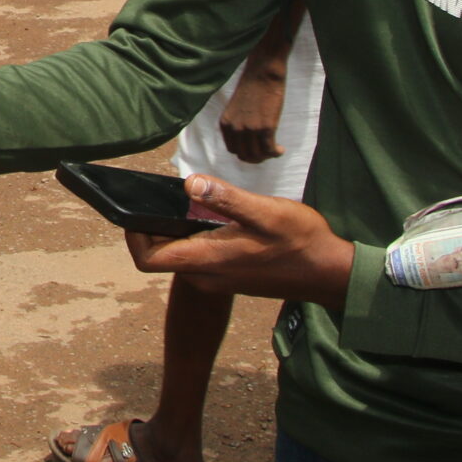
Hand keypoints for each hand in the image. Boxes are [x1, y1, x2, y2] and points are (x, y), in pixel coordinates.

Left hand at [122, 176, 353, 306]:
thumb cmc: (301, 241)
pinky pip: (197, 257)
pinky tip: (210, 215)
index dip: (133, 235)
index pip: (148, 259)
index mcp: (207, 260)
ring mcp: (217, 278)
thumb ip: (226, 199)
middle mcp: (206, 276)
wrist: (329, 273)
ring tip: (185, 200)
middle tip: (157, 195)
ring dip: (174, 230)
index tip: (135, 208)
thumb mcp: (265, 212)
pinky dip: (192, 236)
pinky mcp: (228, 275)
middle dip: (151, 227)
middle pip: (159, 256)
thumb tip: (188, 183)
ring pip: (179, 255)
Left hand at [218, 65, 288, 163]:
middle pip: (244, 155)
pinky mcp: (266, 127)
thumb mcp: (236, 108)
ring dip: (267, 156)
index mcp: (225, 123)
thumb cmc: (252, 87)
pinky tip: (280, 149)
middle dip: (257, 158)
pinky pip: (269, 149)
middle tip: (267, 153)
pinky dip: (275, 153)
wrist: (262, 73)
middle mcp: (235, 128)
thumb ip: (237, 123)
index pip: (232, 149)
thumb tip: (247, 140)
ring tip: (275, 151)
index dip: (245, 153)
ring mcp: (250, 129)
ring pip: (257, 155)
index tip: (255, 150)